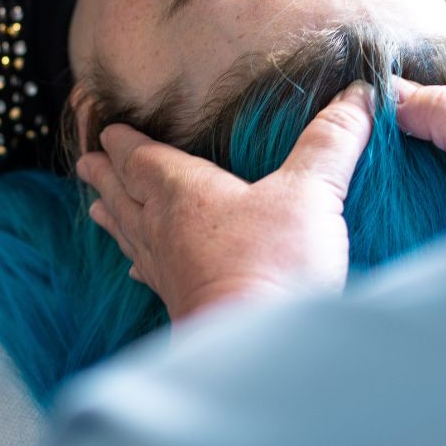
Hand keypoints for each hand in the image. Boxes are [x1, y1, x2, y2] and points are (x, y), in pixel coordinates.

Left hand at [77, 83, 373, 322]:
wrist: (262, 353)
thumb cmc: (276, 262)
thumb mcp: (312, 192)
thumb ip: (332, 141)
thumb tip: (360, 92)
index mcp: (183, 192)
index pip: (140, 156)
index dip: (121, 138)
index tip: (100, 124)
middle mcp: (164, 229)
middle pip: (125, 193)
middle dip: (106, 174)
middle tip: (84, 160)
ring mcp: (169, 271)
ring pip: (131, 234)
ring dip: (114, 215)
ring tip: (97, 206)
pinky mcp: (181, 305)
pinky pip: (150, 274)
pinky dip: (141, 263)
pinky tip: (138, 268)